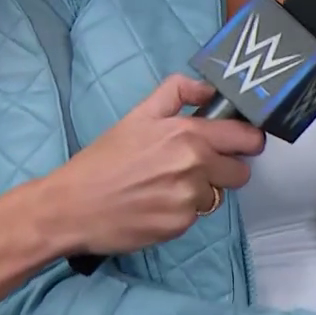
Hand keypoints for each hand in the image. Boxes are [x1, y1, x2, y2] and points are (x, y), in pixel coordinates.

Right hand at [42, 75, 264, 256]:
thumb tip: (209, 89)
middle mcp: (195, 165)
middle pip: (240, 171)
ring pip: (217, 195)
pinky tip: (155, 206)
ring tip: (165, 188)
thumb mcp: (136, 116)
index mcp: (188, 134)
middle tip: (194, 169)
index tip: (236, 145)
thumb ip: (177, 93)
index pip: (246, 138)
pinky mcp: (181, 225)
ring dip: (200, 192)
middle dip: (223, 170)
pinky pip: (196, 216)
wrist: (69, 207)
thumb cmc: (102, 161)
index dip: (245, 141)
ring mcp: (190, 198)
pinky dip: (181, 212)